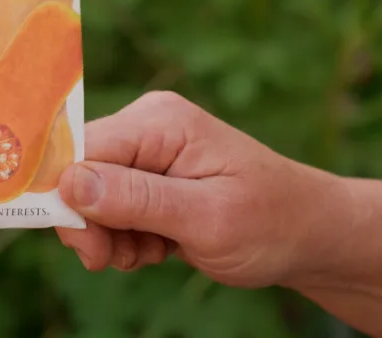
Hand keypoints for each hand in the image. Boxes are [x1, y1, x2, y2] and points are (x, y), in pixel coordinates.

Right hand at [55, 91, 344, 287]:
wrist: (312, 235)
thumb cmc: (273, 223)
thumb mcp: (207, 218)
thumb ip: (137, 199)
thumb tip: (69, 184)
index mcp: (159, 121)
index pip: (82, 150)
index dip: (69, 200)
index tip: (91, 250)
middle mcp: (147, 125)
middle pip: (79, 173)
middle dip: (93, 224)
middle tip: (122, 260)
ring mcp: (148, 150)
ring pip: (90, 196)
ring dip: (112, 236)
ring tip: (153, 252)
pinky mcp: (149, 175)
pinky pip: (110, 206)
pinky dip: (125, 236)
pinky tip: (157, 246)